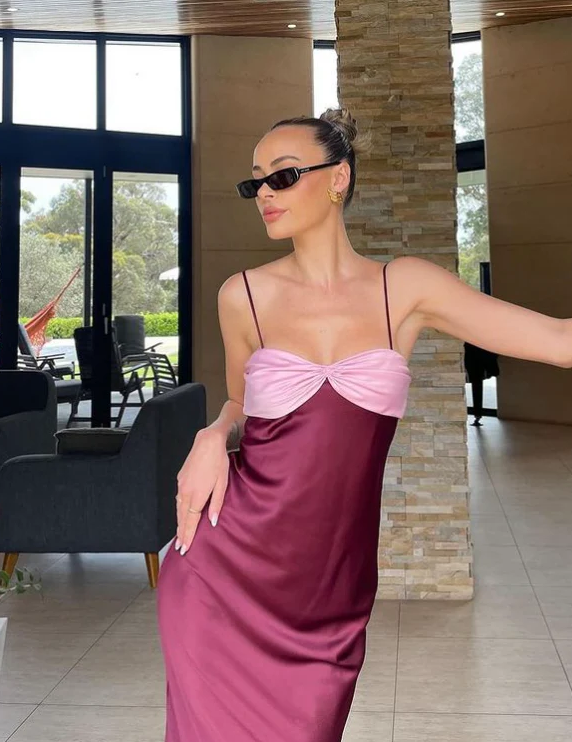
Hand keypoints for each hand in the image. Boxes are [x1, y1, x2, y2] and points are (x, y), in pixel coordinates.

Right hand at [175, 427, 229, 555]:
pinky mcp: (180, 479)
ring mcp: (181, 485)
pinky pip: (178, 499)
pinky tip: (181, 515)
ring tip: (179, 535)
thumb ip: (217, 503)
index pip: (191, 520)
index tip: (185, 547)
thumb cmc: (218, 461)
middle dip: (180, 533)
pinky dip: (179, 511)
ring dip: (179, 523)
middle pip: (182, 517)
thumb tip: (213, 522)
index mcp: (197, 495)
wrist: (207, 442)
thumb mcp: (222, 483)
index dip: (188, 535)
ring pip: (178, 509)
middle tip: (179, 548)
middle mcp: (186, 491)